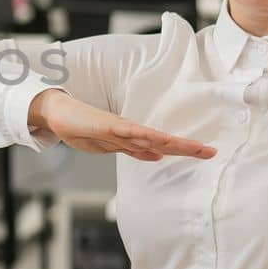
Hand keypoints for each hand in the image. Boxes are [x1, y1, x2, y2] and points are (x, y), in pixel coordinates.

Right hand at [29, 88, 216, 161]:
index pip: (163, 145)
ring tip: (195, 148)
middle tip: (212, 152)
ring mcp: (119, 128)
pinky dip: (147, 137)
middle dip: (187, 147)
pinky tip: (161, 140)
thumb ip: (133, 150)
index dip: (184, 149)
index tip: (206, 152)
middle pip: (164, 141)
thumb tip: (157, 157)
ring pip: (152, 137)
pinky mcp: (107, 124)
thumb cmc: (80, 126)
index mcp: (132, 138)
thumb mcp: (109, 145)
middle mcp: (130, 132)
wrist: (56, 111)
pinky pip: (130, 132)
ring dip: (174, 143)